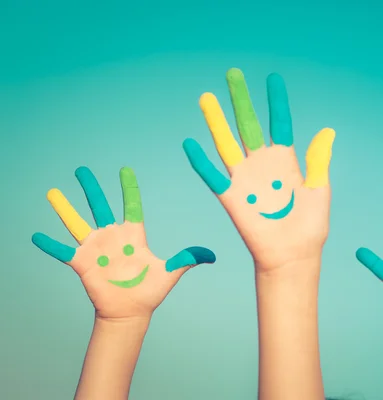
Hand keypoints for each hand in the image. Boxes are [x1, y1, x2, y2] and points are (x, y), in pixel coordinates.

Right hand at [32, 167, 215, 318]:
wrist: (130, 312)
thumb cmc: (149, 291)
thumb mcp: (170, 272)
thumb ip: (188, 259)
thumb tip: (212, 255)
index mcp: (133, 235)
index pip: (131, 205)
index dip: (128, 187)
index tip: (124, 169)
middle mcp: (112, 237)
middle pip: (100, 206)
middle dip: (91, 187)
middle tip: (81, 169)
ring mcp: (96, 249)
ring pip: (77, 223)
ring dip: (64, 208)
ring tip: (52, 191)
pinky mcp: (82, 263)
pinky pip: (63, 251)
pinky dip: (50, 244)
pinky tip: (36, 235)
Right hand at [183, 69, 334, 270]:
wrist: (293, 256)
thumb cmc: (310, 227)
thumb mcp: (320, 190)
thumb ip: (318, 161)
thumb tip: (327, 130)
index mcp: (286, 162)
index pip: (279, 123)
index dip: (276, 102)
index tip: (273, 79)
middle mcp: (263, 166)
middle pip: (249, 125)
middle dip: (241, 100)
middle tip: (233, 74)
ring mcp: (245, 180)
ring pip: (227, 143)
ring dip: (217, 121)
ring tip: (207, 97)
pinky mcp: (231, 198)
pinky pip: (213, 176)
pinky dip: (201, 161)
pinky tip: (191, 142)